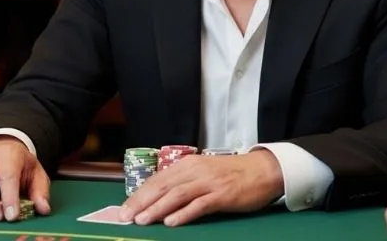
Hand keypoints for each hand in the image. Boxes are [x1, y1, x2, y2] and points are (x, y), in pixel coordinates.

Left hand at [119, 149, 283, 226]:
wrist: (262, 170)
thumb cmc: (231, 173)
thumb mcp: (203, 172)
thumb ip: (183, 182)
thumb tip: (158, 198)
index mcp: (188, 164)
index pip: (157, 179)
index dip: (139, 194)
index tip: (124, 208)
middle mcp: (195, 170)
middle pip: (163, 186)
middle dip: (142, 202)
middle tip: (126, 217)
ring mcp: (209, 182)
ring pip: (177, 195)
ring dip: (158, 208)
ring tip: (143, 221)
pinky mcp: (222, 195)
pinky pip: (200, 204)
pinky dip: (184, 213)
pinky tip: (172, 222)